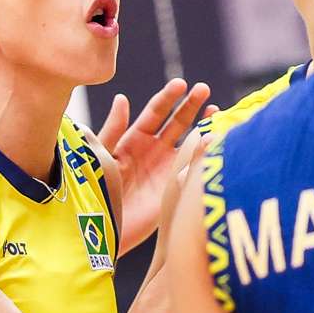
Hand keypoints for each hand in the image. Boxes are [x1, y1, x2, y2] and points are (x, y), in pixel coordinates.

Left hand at [98, 81, 211, 252]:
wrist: (104, 228)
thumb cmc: (97, 190)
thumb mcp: (102, 155)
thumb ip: (113, 129)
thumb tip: (122, 99)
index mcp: (135, 139)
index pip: (156, 112)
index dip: (168, 97)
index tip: (181, 84)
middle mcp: (155, 150)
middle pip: (178, 121)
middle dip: (191, 104)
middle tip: (204, 89)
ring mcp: (169, 167)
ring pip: (190, 140)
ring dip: (204, 124)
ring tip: (216, 110)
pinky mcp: (177, 185)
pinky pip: (194, 166)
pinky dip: (206, 153)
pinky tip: (216, 141)